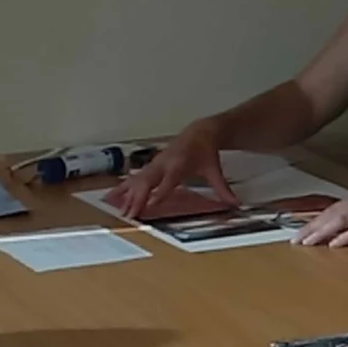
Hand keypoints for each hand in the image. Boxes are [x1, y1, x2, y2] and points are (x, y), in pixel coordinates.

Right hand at [117, 119, 231, 217]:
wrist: (198, 132)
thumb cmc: (206, 152)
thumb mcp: (215, 170)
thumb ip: (222, 189)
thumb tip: (236, 204)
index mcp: (179, 164)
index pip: (168, 181)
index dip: (160, 192)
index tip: (152, 204)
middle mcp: (163, 164)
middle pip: (147, 182)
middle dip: (138, 198)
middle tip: (130, 214)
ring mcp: (154, 164)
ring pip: (137, 180)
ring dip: (127, 196)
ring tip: (118, 211)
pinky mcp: (150, 166)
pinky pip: (134, 178)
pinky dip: (123, 188)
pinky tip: (111, 197)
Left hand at [294, 186, 347, 247]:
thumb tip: (342, 230)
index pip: (333, 209)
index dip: (315, 221)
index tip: (301, 232)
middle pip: (332, 213)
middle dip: (312, 227)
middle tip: (295, 240)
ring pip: (340, 219)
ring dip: (321, 232)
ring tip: (307, 242)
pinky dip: (345, 236)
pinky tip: (334, 244)